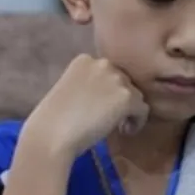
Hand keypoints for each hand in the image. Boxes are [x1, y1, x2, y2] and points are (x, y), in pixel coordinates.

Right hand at [23, 54, 148, 158]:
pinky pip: (143, 110)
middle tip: (111, 118)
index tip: (101, 107)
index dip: (108, 92)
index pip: (109, 73)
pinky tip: (124, 131)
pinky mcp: (126, 97)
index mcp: (85, 60)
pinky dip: (137, 122)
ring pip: (136, 96)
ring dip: (129, 111)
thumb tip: (109, 96)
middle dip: (120, 100)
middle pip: (125, 82)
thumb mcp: (70, 90)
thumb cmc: (53, 120)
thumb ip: (91, 85)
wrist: (52, 135)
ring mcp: (116, 79)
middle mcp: (102, 63)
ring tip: (118, 127)